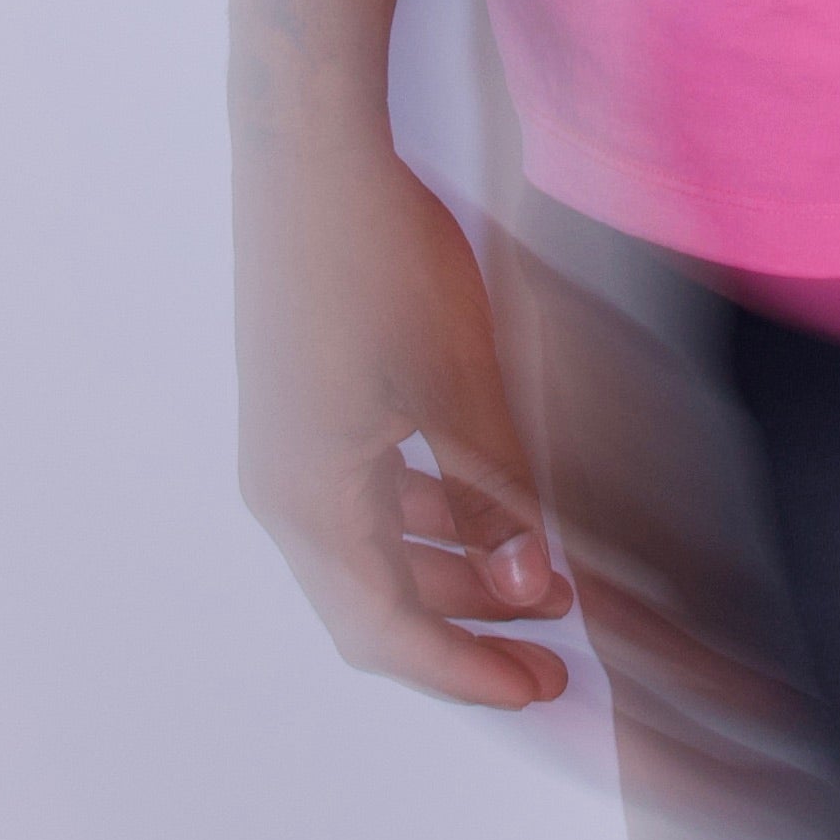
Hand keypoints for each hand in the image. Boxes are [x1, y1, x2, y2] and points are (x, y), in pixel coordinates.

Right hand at [233, 122, 582, 708]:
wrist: (312, 151)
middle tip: (554, 641)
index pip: (390, 634)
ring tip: (541, 567)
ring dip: (454, 566)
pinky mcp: (302, 403)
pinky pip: (367, 490)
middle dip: (468, 628)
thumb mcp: (462, 388)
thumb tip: (529, 588)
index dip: (470, 671)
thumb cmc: (380, 263)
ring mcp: (287, 444)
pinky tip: (491, 495)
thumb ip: (498, 495)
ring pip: (374, 545)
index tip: (545, 687)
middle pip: (375, 603)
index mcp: (312, 503)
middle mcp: (285, 489)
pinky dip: (431, 511)